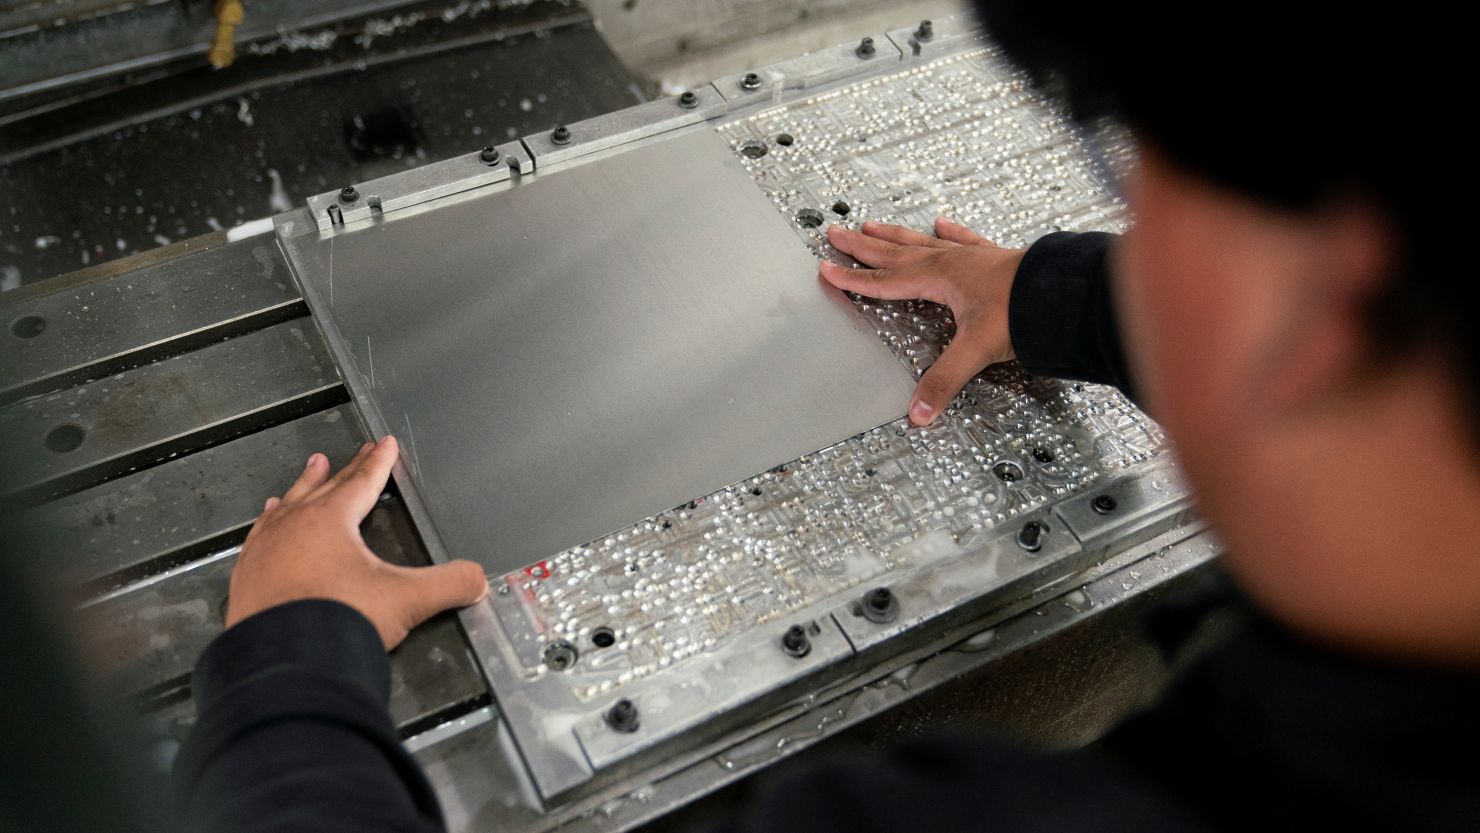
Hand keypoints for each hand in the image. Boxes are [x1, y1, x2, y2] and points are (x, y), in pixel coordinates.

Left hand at [227, 436, 487, 648]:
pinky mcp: (247, 576)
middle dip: (342, 469)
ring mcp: (265, 550)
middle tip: (351, 451)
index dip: (379, 463)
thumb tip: (478, 580)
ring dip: (302, 487)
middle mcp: (294, 525)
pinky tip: (267, 522)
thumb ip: (448, 585)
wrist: (284, 661)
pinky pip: (260, 536)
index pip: (362, 482)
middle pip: (323, 487)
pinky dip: (269, 522)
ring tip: (309, 472)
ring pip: (287, 506)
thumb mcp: (406, 600)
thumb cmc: (341, 619)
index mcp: (331, 519)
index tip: (385, 443)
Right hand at [820, 218, 1025, 425]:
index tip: (828, 270)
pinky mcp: (992, 256)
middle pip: (895, 253)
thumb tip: (919, 413)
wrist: (1061, 293)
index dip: (854, 279)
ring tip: (873, 224)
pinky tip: (942, 223)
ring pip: (922, 241)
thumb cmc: (1021, 312)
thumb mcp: (976, 351)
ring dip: (895, 235)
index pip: (885, 281)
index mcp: (939, 279)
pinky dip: (950, 231)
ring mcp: (970, 256)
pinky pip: (963, 239)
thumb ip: (944, 381)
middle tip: (837, 233)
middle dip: (863, 246)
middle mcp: (949, 262)